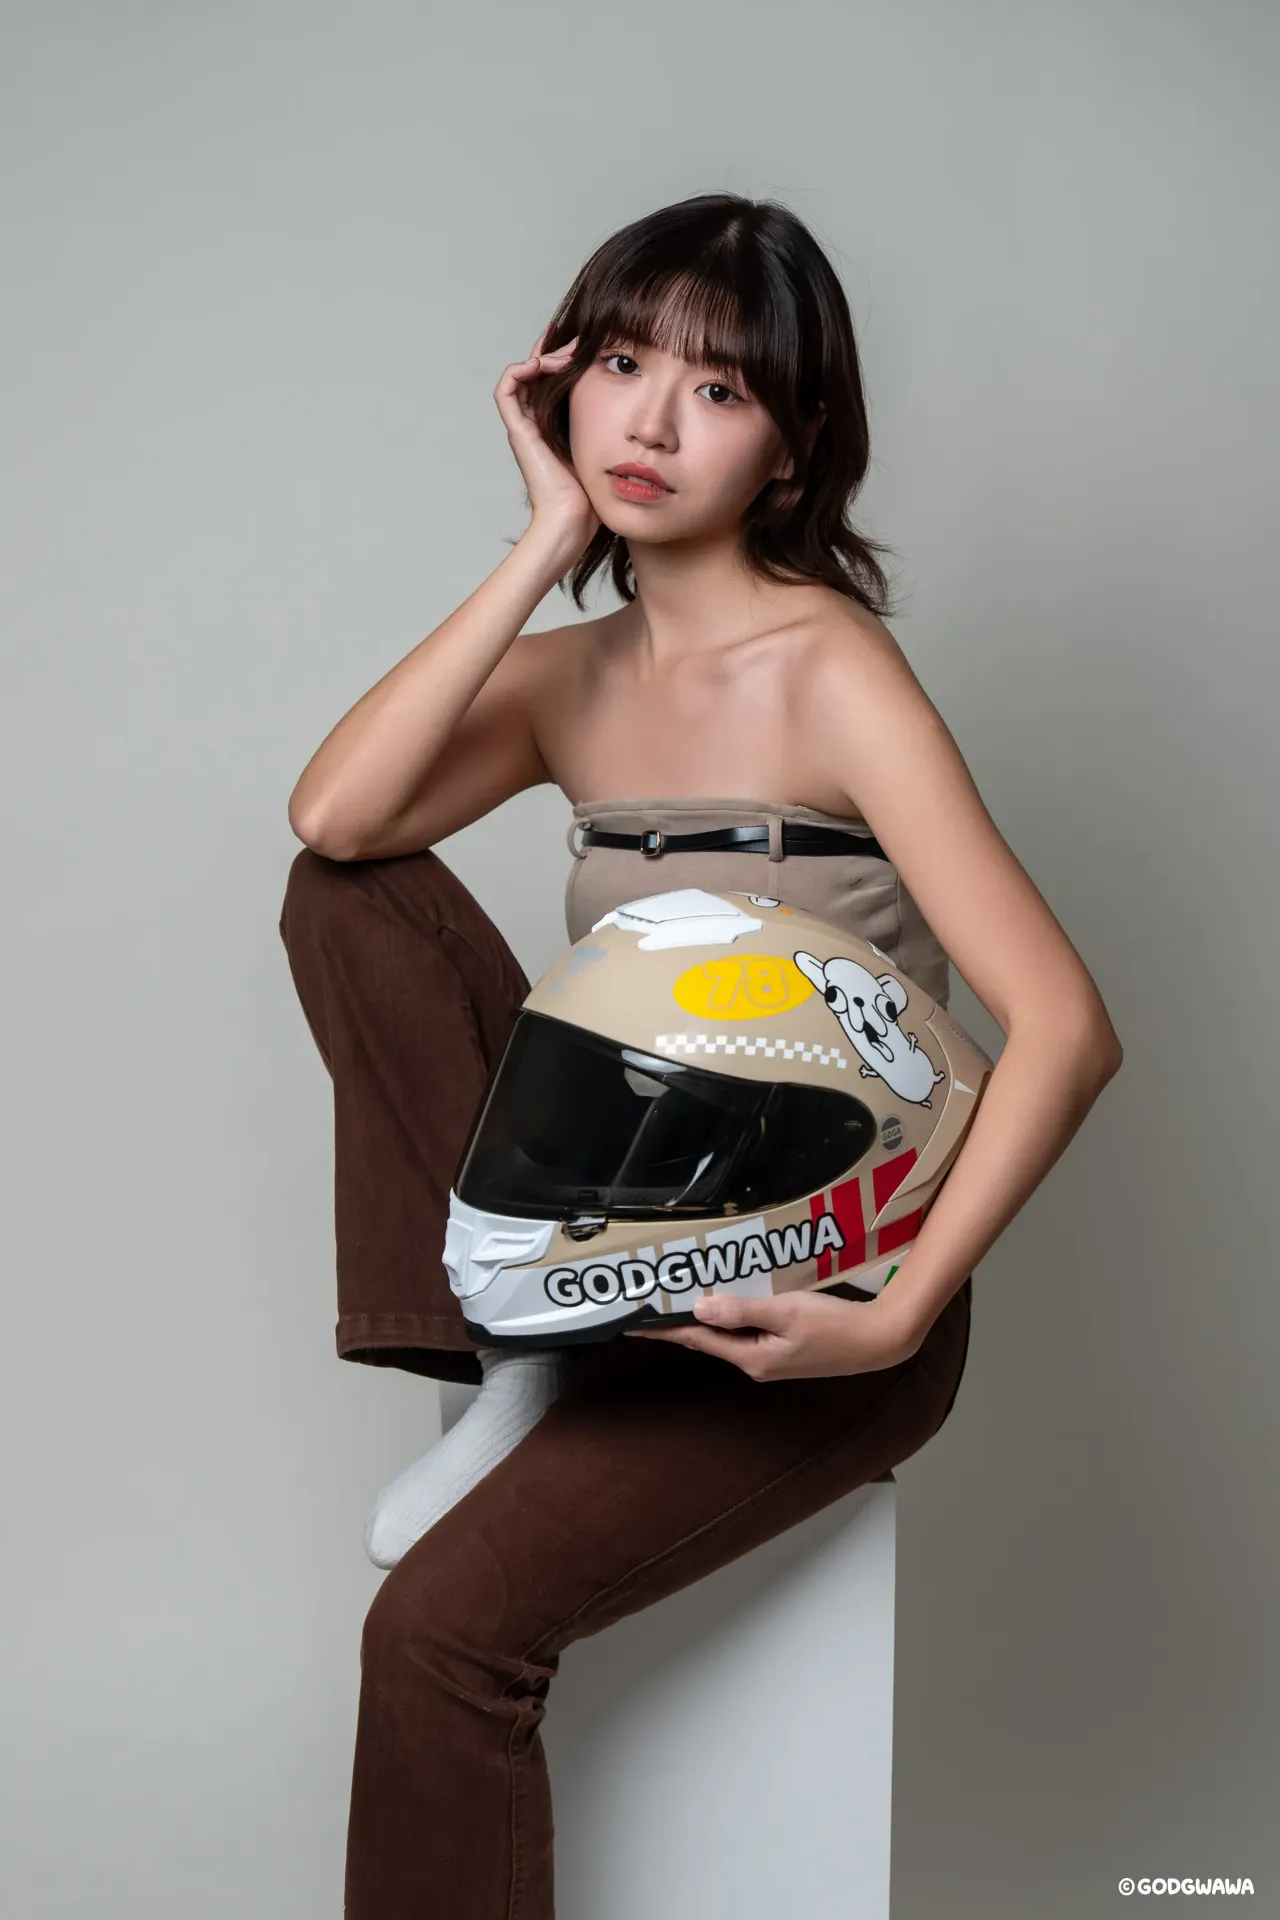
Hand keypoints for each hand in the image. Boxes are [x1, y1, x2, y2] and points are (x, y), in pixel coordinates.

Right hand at [493, 327, 598, 563]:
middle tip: (579, 342)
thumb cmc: (592, 495)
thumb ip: (612, 426)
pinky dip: (520, 370)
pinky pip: (506, 389)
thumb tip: (638, 404)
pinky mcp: (518, 432)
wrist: (573, 518)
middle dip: (555, 352)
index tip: (587, 343)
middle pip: (536, 373)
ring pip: (520, 375)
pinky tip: (546, 365)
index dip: (564, 357)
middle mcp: (536, 423)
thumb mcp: (607, 448)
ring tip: (565, 355)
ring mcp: (524, 427)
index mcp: (554, 426)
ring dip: (540, 358)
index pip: (553, 381)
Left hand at [623, 1285, 923, 1380]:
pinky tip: (727, 1300)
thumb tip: (699, 1309)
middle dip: (681, 1320)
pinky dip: (732, 1315)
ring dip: (707, 1316)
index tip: (633, 1322)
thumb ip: (742, 1311)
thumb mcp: (787, 1312)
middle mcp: (757, 1362)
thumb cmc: (836, 1327)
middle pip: (710, 1337)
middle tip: (652, 1300)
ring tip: (680, 1296)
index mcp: (753, 1357)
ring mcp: (772, 1358)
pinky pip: (748, 1330)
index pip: (698, 1339)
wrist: (880, 1340)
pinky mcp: (785, 1349)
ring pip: (729, 1333)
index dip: (664, 1328)